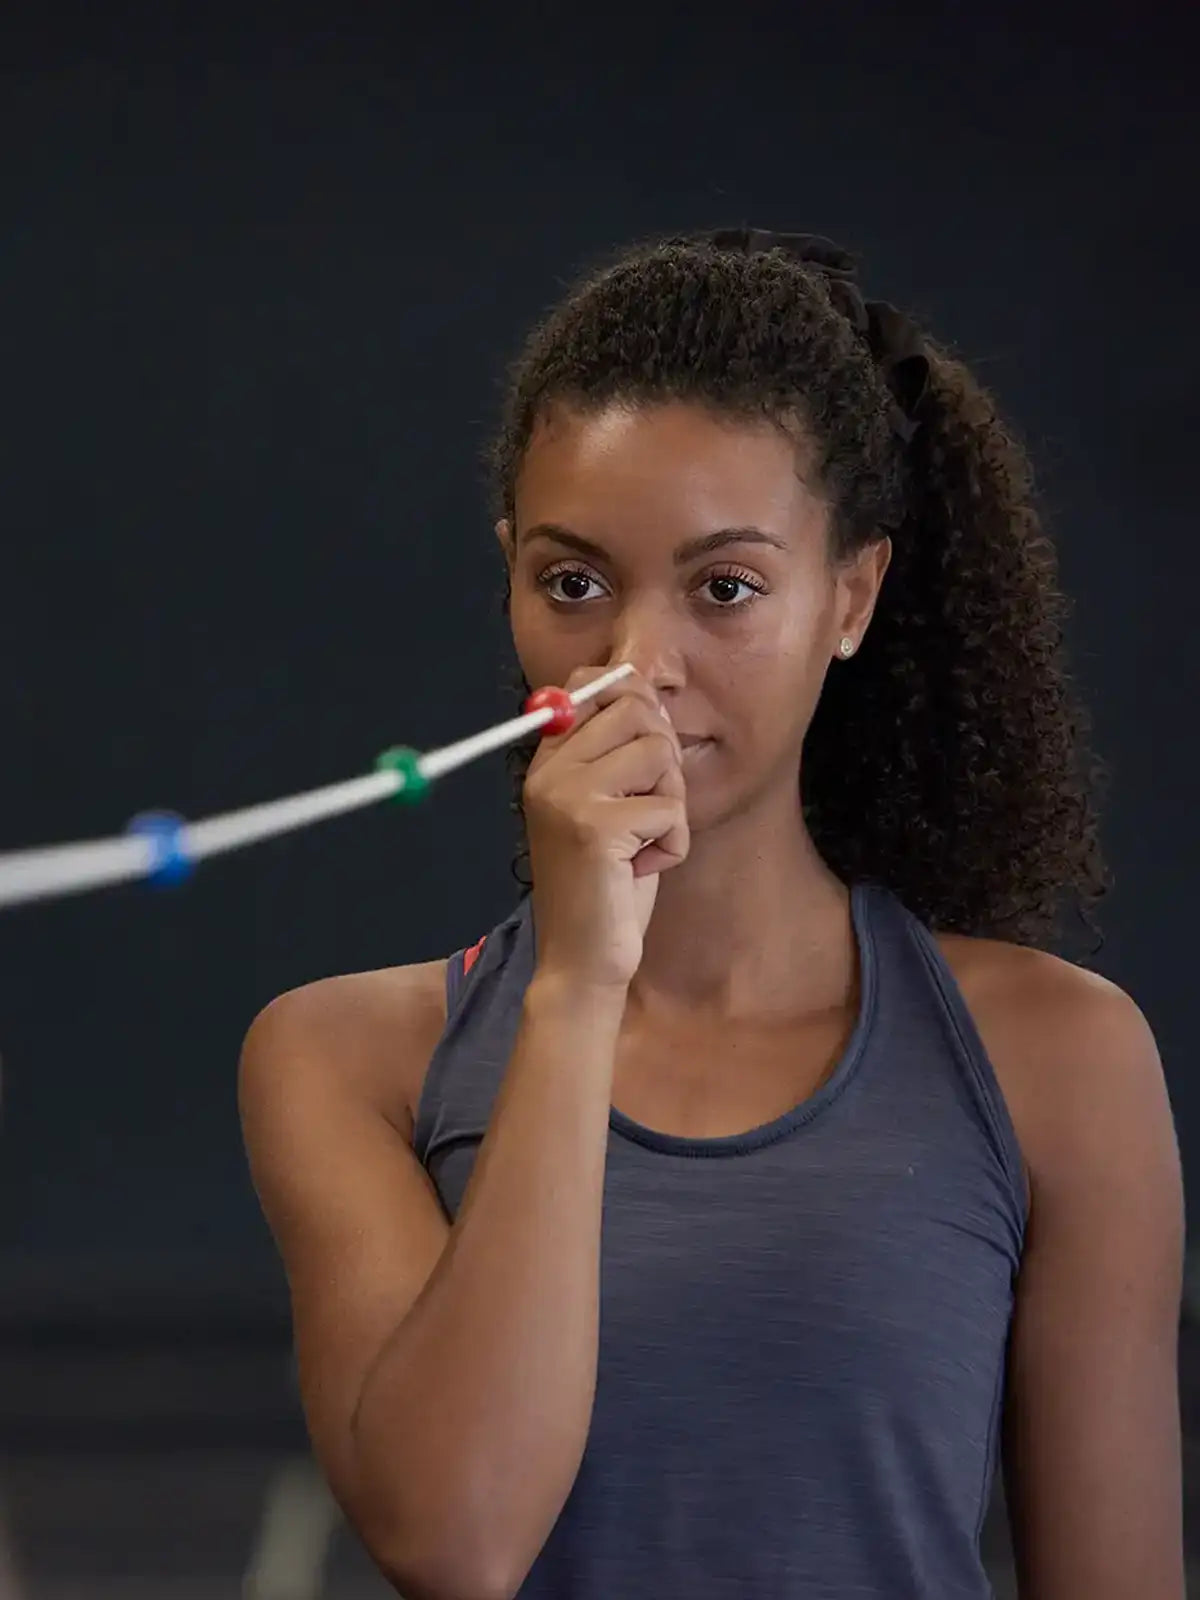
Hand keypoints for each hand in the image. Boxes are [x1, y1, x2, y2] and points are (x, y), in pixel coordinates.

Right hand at [522, 666, 688, 990]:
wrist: (583, 960)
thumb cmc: (606, 886)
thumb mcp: (607, 808)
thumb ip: (619, 754)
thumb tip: (650, 694)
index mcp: (546, 763)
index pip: (588, 684)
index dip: (634, 699)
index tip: (647, 743)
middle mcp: (548, 773)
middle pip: (636, 710)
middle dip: (664, 760)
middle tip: (648, 810)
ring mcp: (567, 797)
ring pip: (659, 753)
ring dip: (670, 804)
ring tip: (642, 842)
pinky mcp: (595, 827)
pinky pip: (670, 808)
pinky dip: (673, 844)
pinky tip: (642, 868)